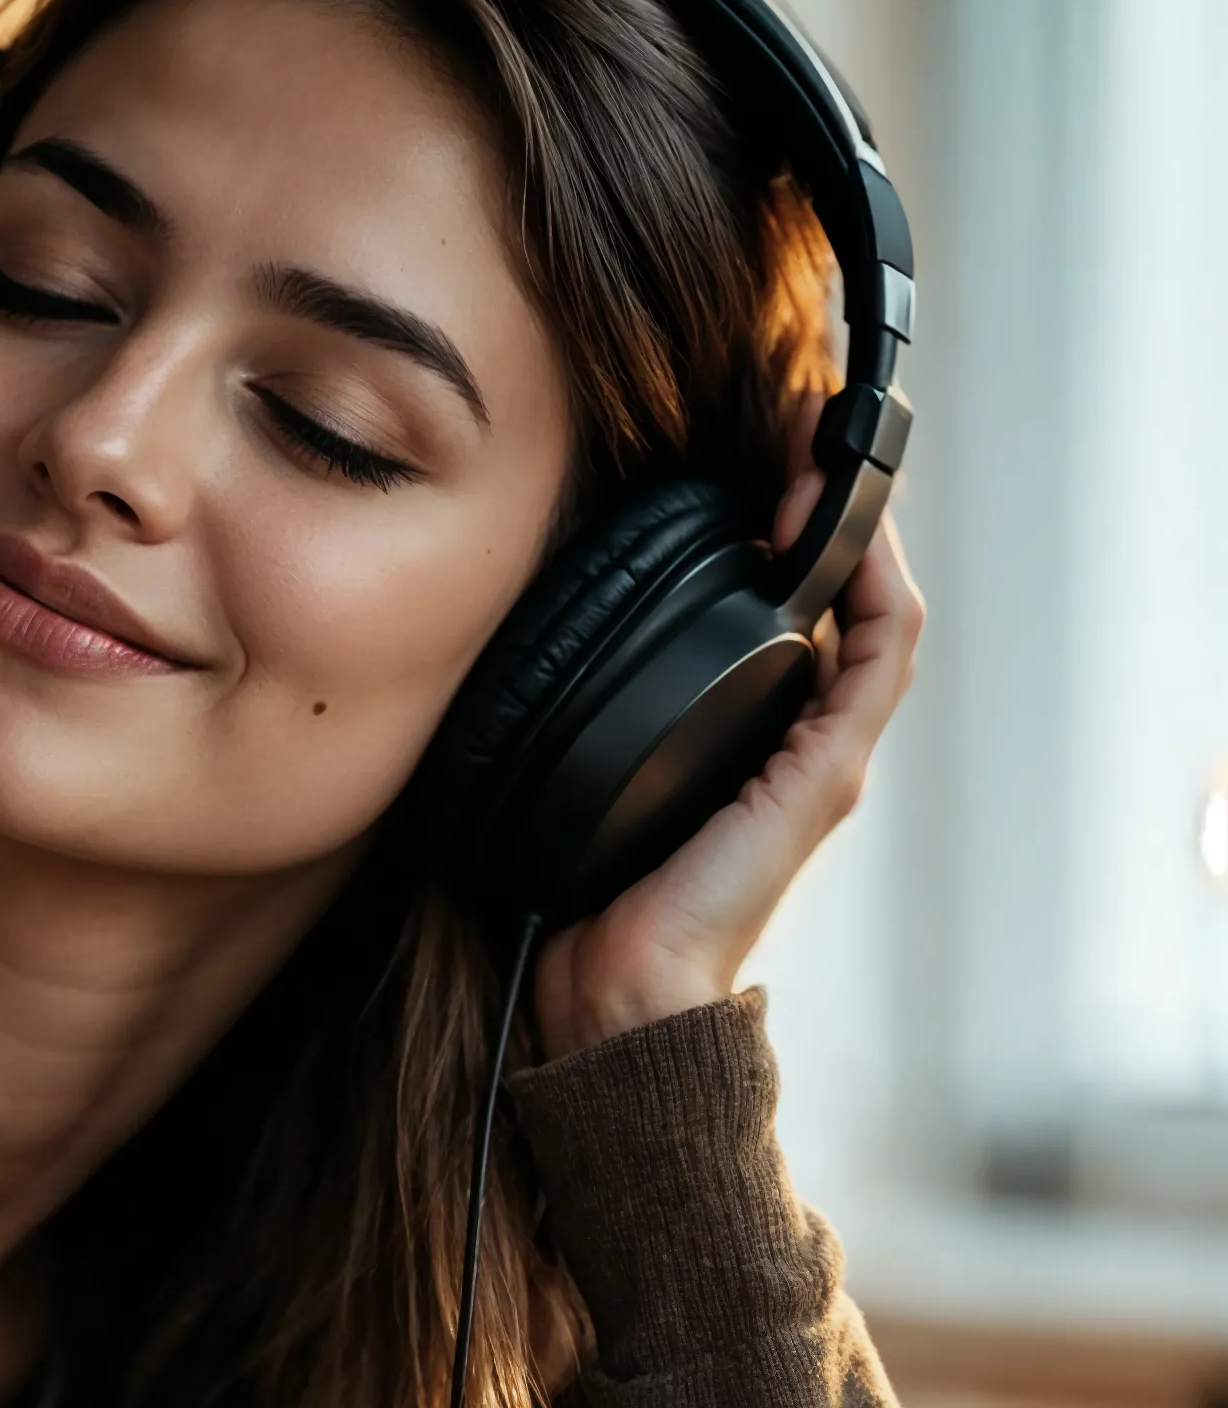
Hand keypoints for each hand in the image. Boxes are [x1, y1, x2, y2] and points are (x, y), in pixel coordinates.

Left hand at [535, 483, 923, 1056]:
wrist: (621, 991)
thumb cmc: (589, 897)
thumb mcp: (584, 768)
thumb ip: (589, 708)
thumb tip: (526, 626)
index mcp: (751, 740)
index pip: (800, 608)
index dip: (789, 521)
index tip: (756, 448)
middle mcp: (801, 742)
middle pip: (844, 594)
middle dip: (824, 497)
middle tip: (795, 416)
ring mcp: (823, 756)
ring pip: (875, 610)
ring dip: (853, 520)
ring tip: (818, 446)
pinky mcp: (826, 771)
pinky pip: (881, 654)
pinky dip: (875, 584)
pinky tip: (848, 526)